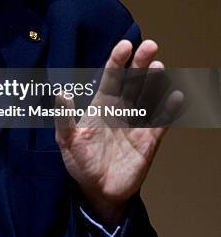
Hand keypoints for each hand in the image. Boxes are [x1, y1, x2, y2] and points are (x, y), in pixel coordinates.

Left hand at [55, 40, 174, 227]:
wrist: (97, 191)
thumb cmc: (80, 162)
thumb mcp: (66, 141)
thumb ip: (64, 118)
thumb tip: (61, 94)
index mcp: (101, 104)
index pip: (111, 76)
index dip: (118, 59)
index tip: (124, 44)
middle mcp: (121, 108)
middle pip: (133, 80)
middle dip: (141, 62)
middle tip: (150, 45)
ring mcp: (136, 123)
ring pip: (149, 96)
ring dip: (154, 81)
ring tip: (158, 66)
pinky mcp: (149, 140)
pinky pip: (160, 121)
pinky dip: (168, 109)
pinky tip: (175, 96)